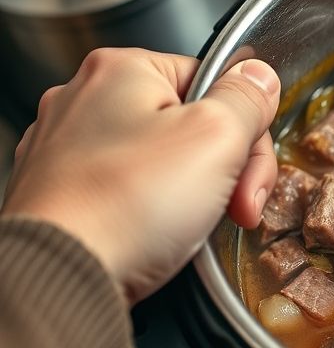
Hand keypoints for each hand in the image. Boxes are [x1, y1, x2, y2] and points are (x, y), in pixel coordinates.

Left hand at [2, 48, 279, 303]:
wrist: (61, 276)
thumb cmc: (127, 205)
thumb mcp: (217, 136)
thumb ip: (246, 99)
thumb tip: (258, 76)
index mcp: (123, 70)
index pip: (215, 83)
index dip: (246, 131)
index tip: (250, 174)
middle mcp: (85, 100)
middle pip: (190, 123)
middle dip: (224, 171)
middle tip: (236, 210)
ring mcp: (67, 149)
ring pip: (160, 161)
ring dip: (192, 195)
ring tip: (193, 228)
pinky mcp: (61, 195)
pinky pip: (128, 194)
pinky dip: (150, 214)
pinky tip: (155, 236)